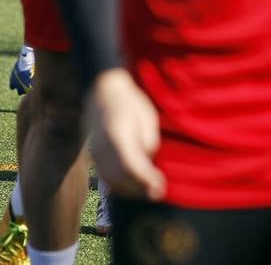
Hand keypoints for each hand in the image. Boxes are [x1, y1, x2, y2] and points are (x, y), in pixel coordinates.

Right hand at [88, 68, 166, 200]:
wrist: (103, 93)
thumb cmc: (131, 104)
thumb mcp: (147, 118)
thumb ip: (147, 142)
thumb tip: (148, 162)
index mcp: (117, 134)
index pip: (131, 164)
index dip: (145, 180)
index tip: (160, 189)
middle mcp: (102, 147)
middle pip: (119, 177)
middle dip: (139, 190)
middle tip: (159, 194)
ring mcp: (95, 153)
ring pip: (110, 181)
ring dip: (130, 191)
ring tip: (150, 192)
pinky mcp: (94, 157)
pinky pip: (105, 177)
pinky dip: (120, 186)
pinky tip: (135, 187)